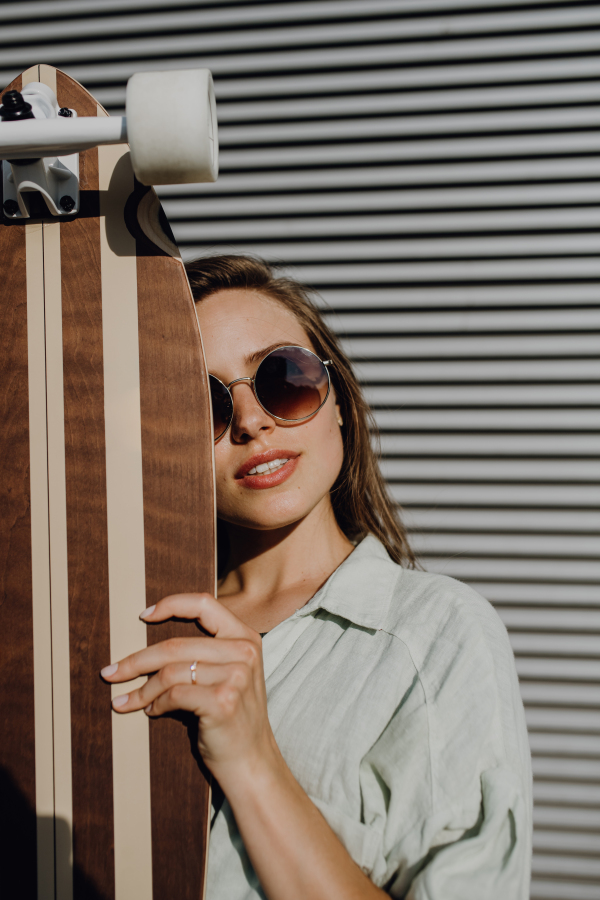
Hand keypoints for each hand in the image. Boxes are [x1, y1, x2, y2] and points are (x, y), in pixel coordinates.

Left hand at [100, 594, 277, 784]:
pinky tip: (150, 711)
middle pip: (176, 645)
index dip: (171, 604)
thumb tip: (152, 645)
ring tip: (127, 700)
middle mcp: (244, 652)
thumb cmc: (233, 718)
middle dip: (136, 661)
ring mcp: (236, 676)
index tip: (143, 616)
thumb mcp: (231, 675)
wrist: (252, 762)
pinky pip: (173, 695)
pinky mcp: (223, 701)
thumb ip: (207, 652)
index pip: (204, 604)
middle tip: (111, 672)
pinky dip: (155, 704)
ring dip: (142, 689)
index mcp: (246, 638)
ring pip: (170, 672)